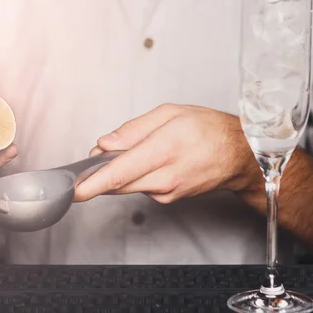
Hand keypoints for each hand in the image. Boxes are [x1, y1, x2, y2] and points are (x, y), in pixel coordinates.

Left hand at [74, 104, 260, 202]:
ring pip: (126, 185)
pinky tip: (151, 161)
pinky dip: (135, 175)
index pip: (119, 172)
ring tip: (139, 150)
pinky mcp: (168, 199)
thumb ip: (133, 129)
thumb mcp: (170, 114)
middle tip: (94, 158)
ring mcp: (166, 192)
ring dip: (119, 171)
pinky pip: (140, 187)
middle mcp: (164, 177)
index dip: (92, 182)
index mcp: (163, 149)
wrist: (239, 156)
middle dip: (98, 173)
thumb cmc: (209, 130)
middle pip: (117, 183)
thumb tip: (105, 143)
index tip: (73, 189)